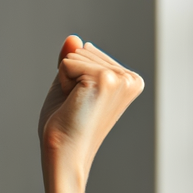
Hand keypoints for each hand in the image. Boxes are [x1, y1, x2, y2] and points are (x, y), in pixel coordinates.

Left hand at [36, 36, 142, 192]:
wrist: (63, 154)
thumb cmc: (65, 127)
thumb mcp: (68, 87)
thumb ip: (73, 61)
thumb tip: (74, 38)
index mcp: (129, 80)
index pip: (89, 54)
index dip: (73, 78)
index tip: (81, 104)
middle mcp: (131, 78)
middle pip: (83, 52)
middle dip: (70, 78)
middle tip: (76, 107)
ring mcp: (120, 79)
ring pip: (76, 55)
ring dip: (66, 82)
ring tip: (76, 107)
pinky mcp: (105, 80)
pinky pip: (68, 63)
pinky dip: (62, 83)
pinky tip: (73, 104)